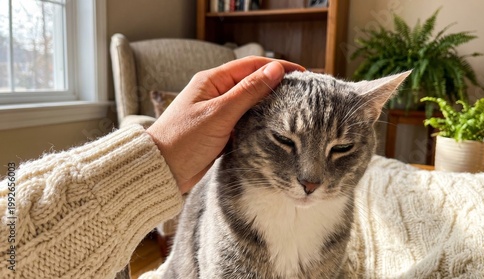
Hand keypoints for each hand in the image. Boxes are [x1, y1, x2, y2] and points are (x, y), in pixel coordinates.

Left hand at [146, 56, 303, 193]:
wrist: (162, 170)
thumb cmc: (184, 140)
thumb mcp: (219, 114)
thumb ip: (248, 92)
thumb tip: (275, 70)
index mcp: (212, 81)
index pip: (251, 66)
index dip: (277, 67)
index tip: (302, 74)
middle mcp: (216, 93)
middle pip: (252, 82)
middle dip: (276, 85)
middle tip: (302, 93)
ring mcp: (218, 112)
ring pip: (250, 103)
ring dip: (269, 104)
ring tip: (294, 110)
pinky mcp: (220, 130)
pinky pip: (244, 121)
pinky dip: (259, 122)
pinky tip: (274, 127)